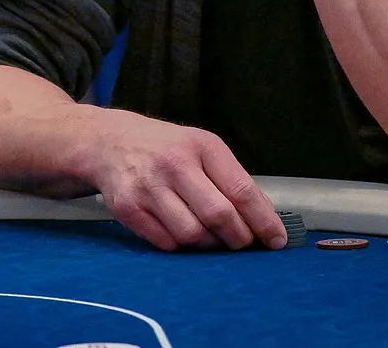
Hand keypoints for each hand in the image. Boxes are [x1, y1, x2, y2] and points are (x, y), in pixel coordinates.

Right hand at [84, 109, 285, 251]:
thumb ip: (231, 179)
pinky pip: (166, 243)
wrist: (110, 141)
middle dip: (238, 238)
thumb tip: (264, 218)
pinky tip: (180, 231)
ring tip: (210, 236)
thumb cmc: (167, 149)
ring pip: (192, 235)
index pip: (241, 189)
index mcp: (201, 146)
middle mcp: (174, 164)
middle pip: (219, 215)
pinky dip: (180, 245)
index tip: (277, 240)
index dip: (263, 220)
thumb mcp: (202, 148)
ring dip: (208, 244)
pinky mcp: (128, 208)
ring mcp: (148, 186)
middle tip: (242, 243)